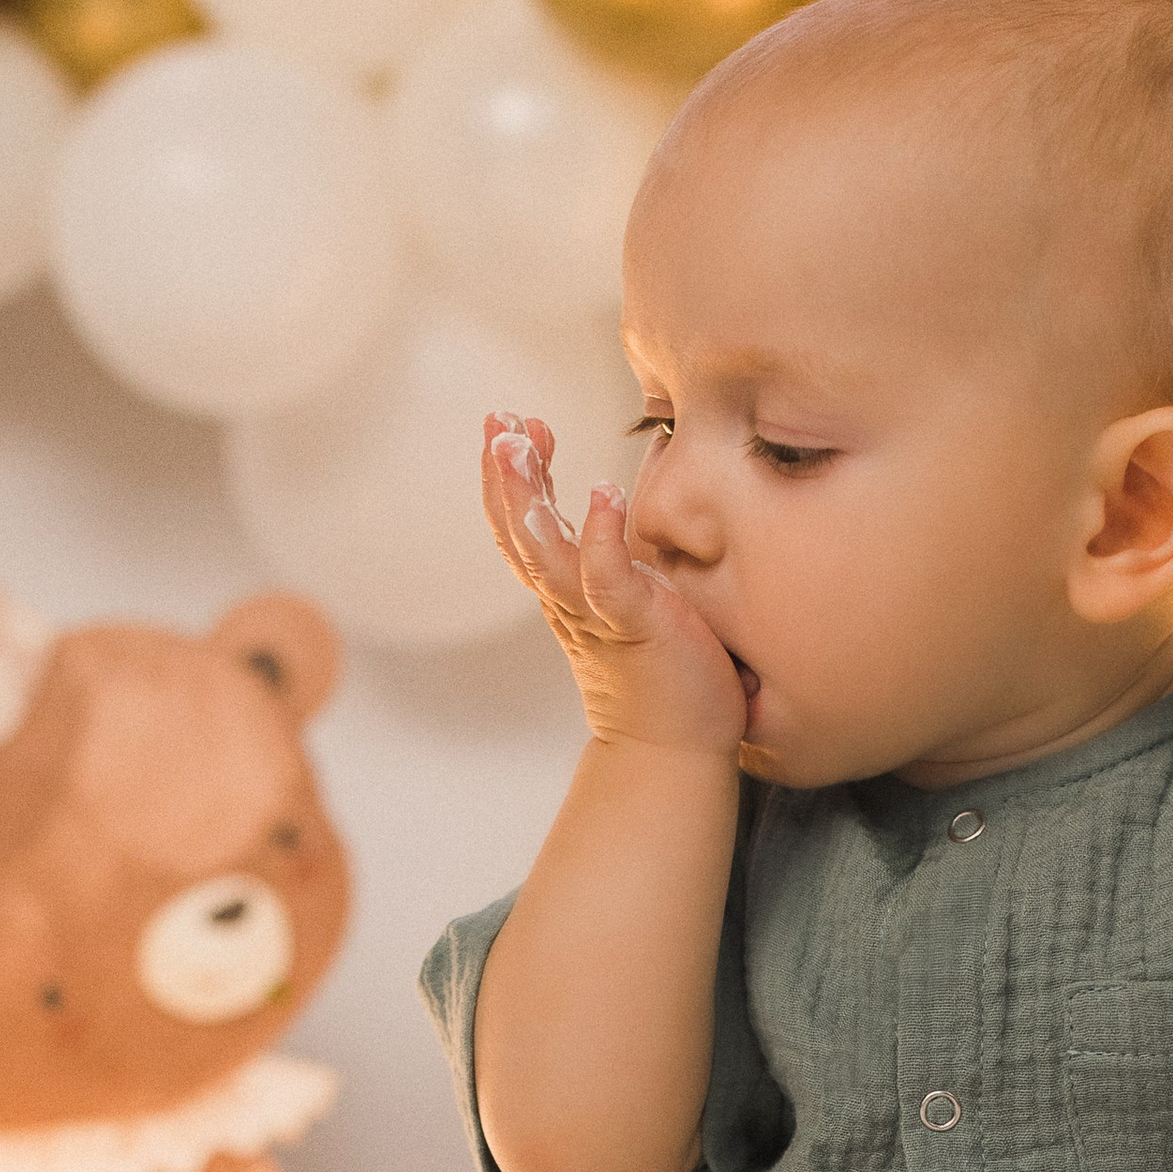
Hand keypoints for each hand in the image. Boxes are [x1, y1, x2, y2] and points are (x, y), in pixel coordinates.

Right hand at [481, 413, 749, 760]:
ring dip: (526, 495)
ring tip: (518, 442)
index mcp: (567, 594)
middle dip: (503, 475)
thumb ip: (619, 565)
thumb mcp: (633, 605)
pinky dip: (601, 537)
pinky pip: (607, 579)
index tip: (516, 426)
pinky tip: (601, 494)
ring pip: (544, 551)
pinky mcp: (634, 625)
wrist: (675, 751)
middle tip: (497, 421)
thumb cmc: (665, 678)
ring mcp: (596, 614)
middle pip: (518, 532)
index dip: (513, 477)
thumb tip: (620, 518)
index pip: (526, 527)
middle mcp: (569, 602)